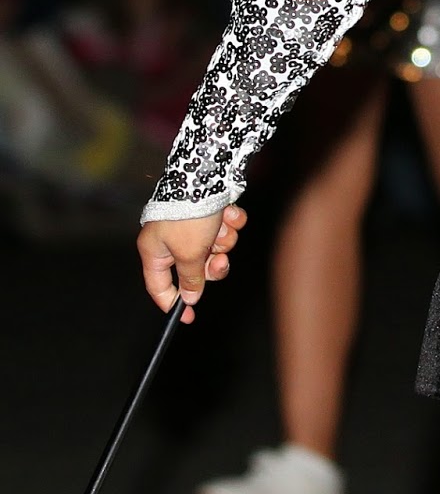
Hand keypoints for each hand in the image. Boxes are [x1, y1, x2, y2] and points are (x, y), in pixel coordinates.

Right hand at [137, 204, 247, 322]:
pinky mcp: (212, 210)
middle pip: (195, 267)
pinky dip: (231, 222)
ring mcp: (193, 223)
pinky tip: (230, 212)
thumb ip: (190, 278)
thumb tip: (190, 297)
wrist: (208, 176)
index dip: (173, 302)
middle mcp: (172, 237)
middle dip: (212, 264)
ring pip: (214, 247)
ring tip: (222, 227)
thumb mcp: (189, 253)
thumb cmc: (189, 216)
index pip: (159, 285)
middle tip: (221, 260)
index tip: (188, 317)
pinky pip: (225, 227)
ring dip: (223, 241)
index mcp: (155, 249)